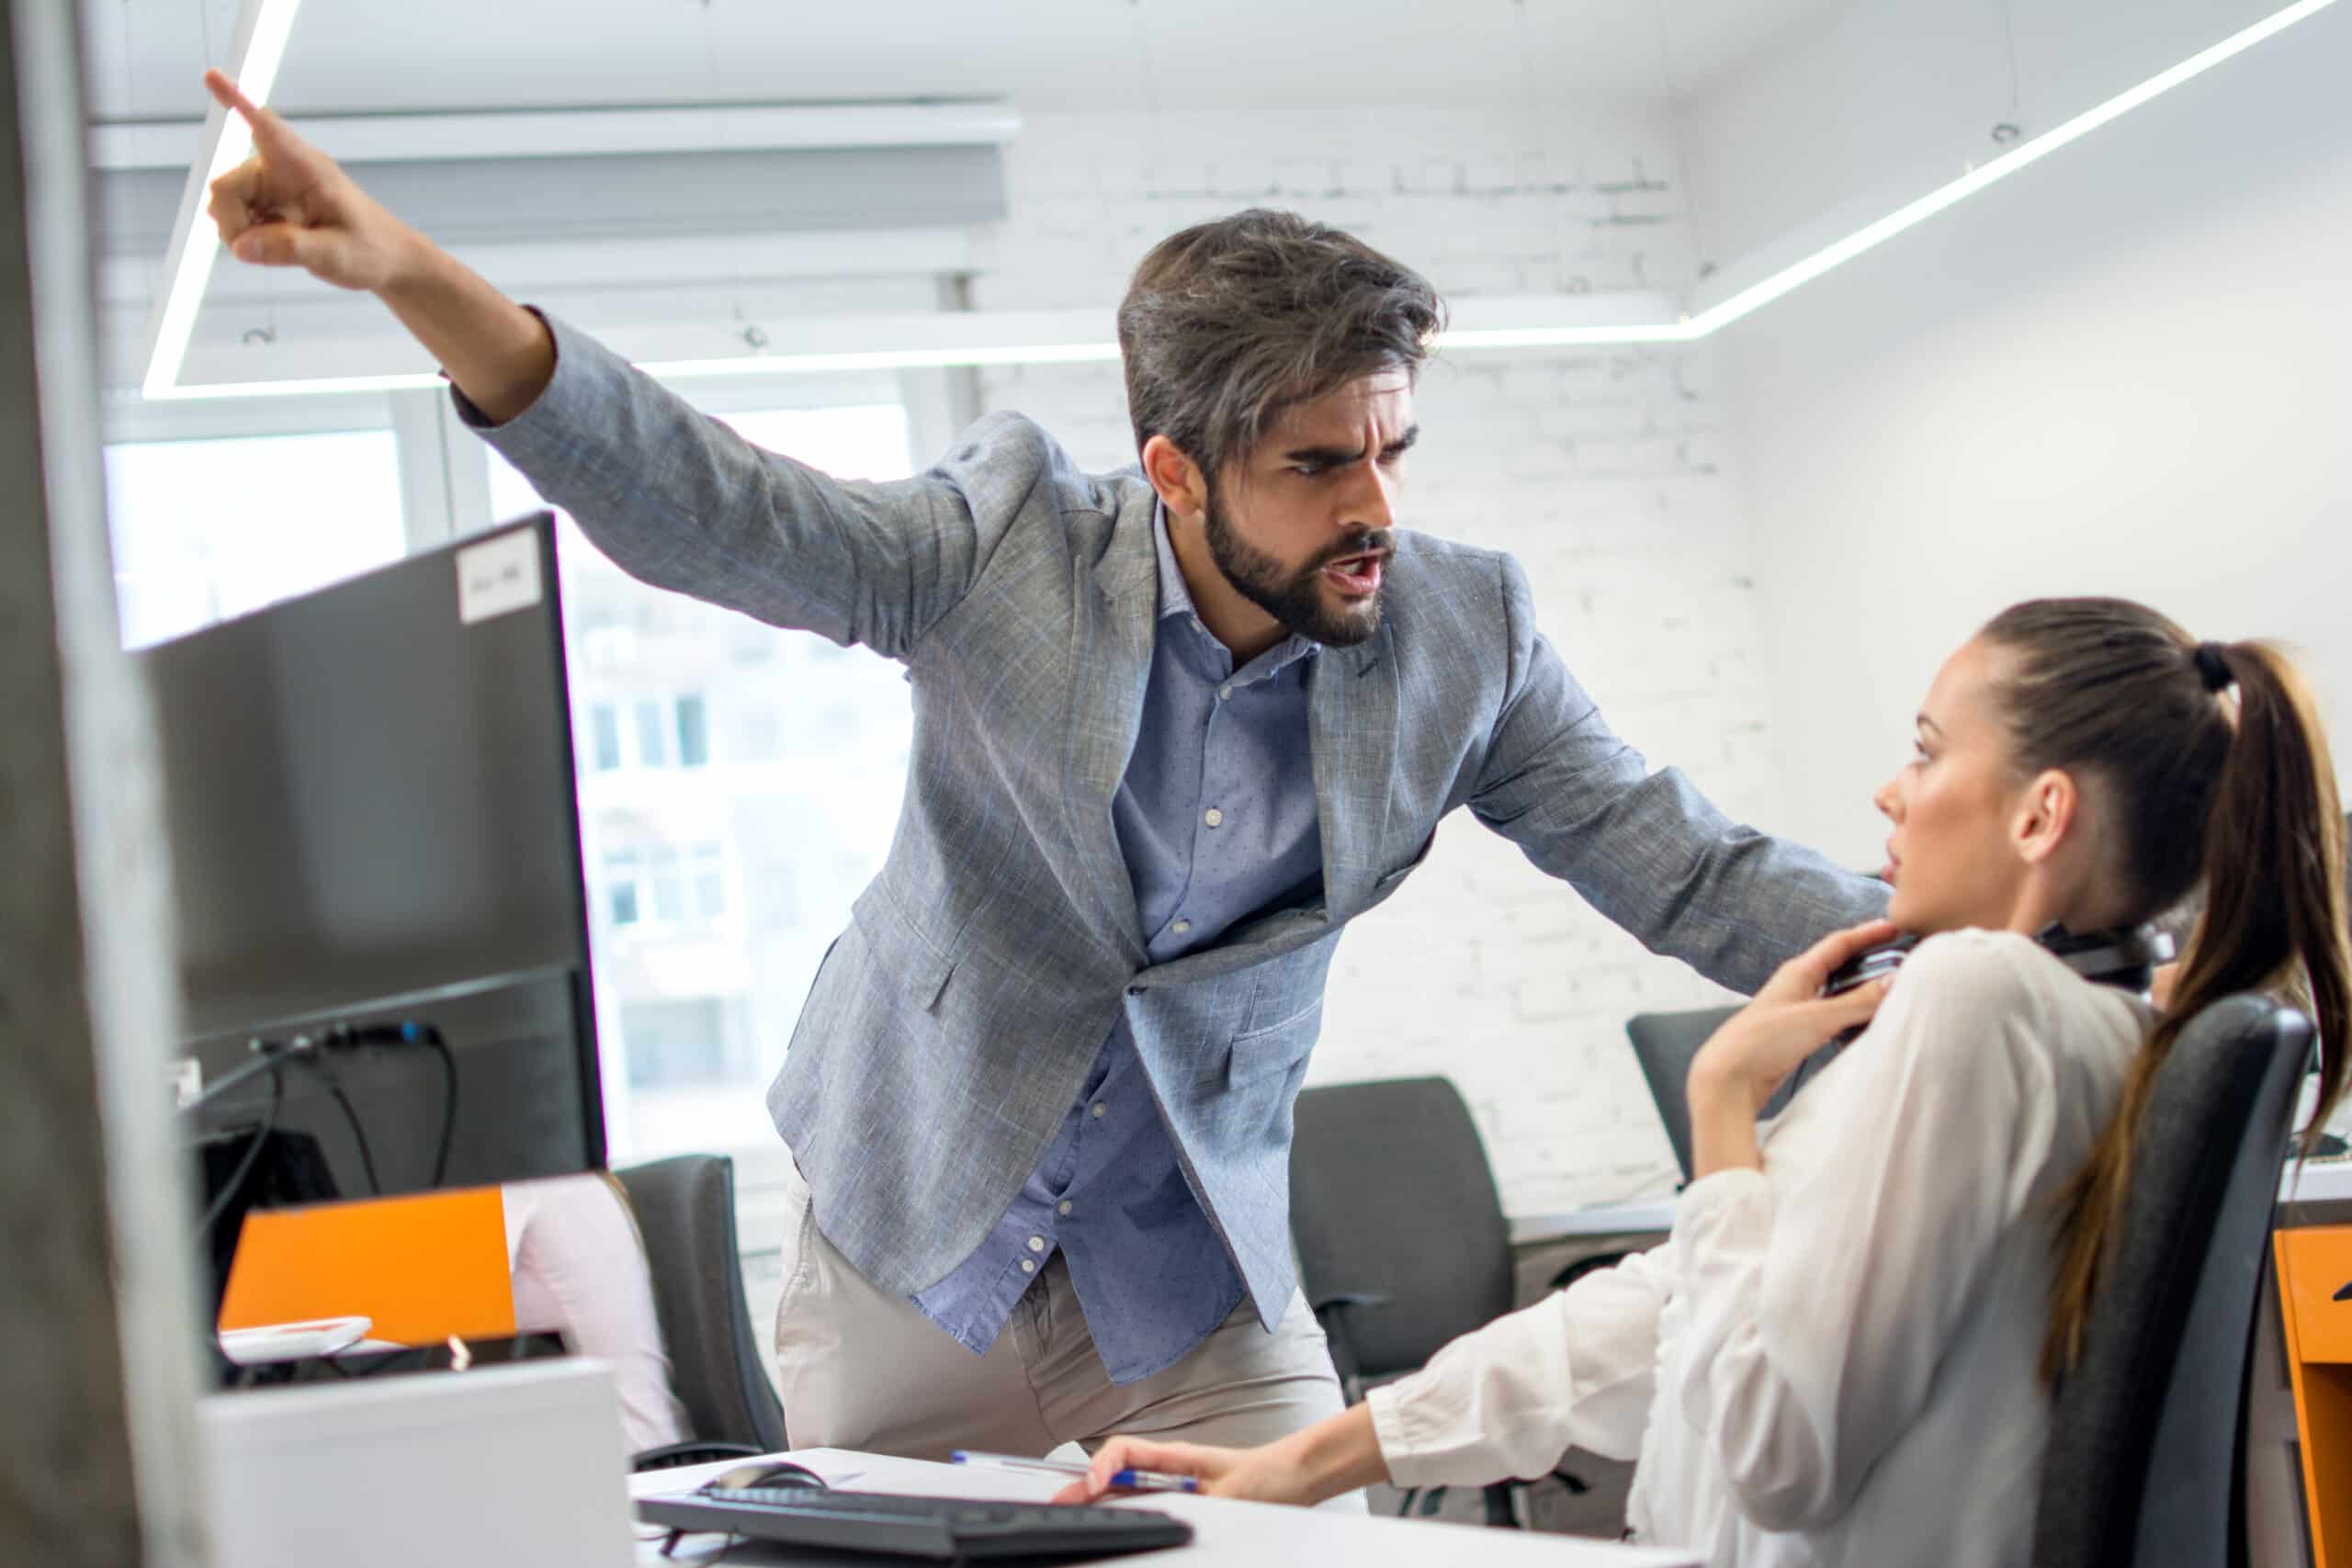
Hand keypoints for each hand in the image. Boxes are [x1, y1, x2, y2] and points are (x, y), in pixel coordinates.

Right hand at [202, 69, 420, 291]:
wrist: (388, 261)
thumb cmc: (373, 250)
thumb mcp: (337, 255)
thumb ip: (292, 249)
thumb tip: (243, 245)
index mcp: (307, 168)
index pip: (267, 129)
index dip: (237, 102)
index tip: (212, 75)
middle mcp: (283, 171)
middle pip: (227, 186)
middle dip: (232, 220)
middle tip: (257, 249)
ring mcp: (273, 188)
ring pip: (224, 203)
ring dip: (238, 230)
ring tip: (278, 249)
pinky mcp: (269, 205)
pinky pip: (235, 217)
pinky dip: (245, 236)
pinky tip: (274, 245)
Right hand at [1048, 1436, 1313, 1507]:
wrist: (1293, 1477)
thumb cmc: (1267, 1477)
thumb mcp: (1233, 1495)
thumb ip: (1200, 1506)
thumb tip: (1172, 1518)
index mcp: (1176, 1457)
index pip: (1124, 1451)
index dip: (1102, 1466)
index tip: (1091, 1486)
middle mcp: (1168, 1467)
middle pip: (1114, 1472)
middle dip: (1083, 1487)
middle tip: (1058, 1506)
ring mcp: (1171, 1483)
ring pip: (1122, 1486)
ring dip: (1097, 1496)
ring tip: (1072, 1511)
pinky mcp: (1179, 1499)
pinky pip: (1139, 1500)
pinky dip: (1118, 1507)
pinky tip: (1110, 1519)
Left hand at [1688, 918, 1900, 1117]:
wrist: (1729, 1078)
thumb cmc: (1761, 1042)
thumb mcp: (1816, 1018)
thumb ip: (1857, 1002)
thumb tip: (1893, 982)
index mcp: (1798, 972)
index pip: (1839, 943)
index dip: (1868, 933)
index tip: (1895, 926)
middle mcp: (1797, 986)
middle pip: (1840, 965)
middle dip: (1869, 960)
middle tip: (1900, 957)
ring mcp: (1797, 1010)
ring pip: (1838, 992)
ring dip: (1863, 990)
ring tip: (1892, 989)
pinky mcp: (1797, 1033)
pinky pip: (1833, 1016)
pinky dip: (1852, 1015)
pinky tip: (1866, 1023)